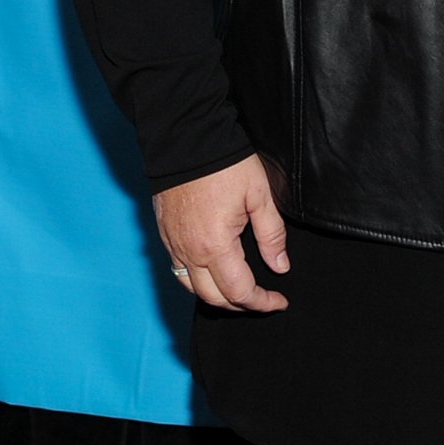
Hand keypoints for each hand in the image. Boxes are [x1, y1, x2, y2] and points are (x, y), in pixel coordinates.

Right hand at [154, 157, 290, 312]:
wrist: (185, 138)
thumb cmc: (224, 164)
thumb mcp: (260, 196)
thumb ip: (271, 236)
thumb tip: (279, 266)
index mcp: (215, 246)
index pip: (239, 292)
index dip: (262, 302)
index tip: (279, 301)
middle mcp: (189, 252)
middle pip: (214, 298)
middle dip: (241, 305)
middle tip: (263, 299)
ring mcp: (173, 244)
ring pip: (192, 288)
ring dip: (217, 297)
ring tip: (239, 292)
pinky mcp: (164, 235)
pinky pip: (179, 271)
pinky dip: (197, 281)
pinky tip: (213, 273)